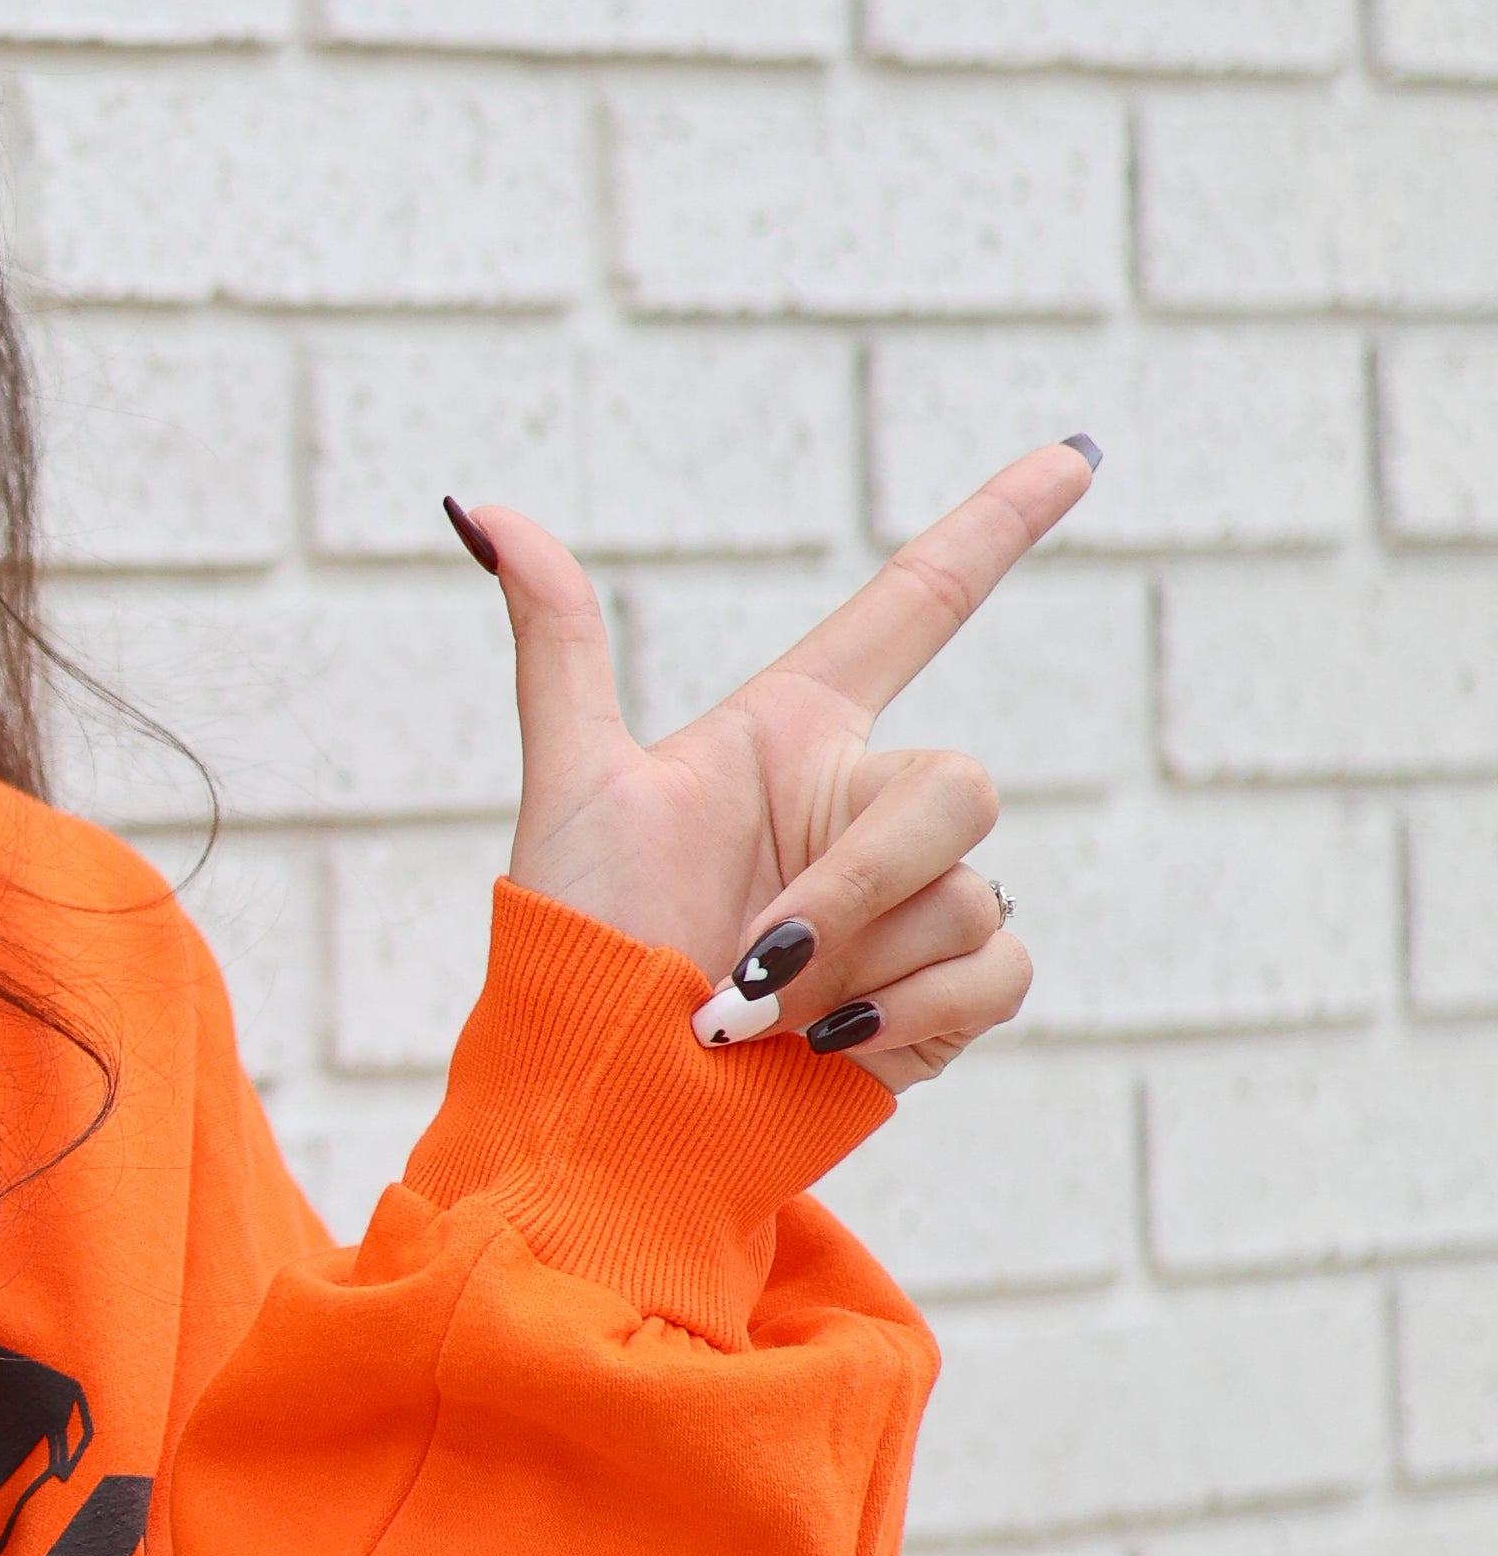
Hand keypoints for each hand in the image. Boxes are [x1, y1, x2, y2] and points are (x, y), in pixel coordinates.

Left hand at [452, 439, 1098, 1085]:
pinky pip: (1001, 968)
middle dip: (853, 882)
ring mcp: (912, 904)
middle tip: (751, 958)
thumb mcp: (574, 785)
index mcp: (797, 735)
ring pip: (971, 892)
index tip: (1078, 451)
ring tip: (753, 1016)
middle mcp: (867, 808)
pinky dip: (912, 1009)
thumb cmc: (583, 949)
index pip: (918, 605)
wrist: (609, 1104)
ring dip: (851, 965)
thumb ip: (557, 642)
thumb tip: (477, 509)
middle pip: (961, 784)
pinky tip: (828, 1044)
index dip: (998, 525)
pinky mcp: (944, 995)